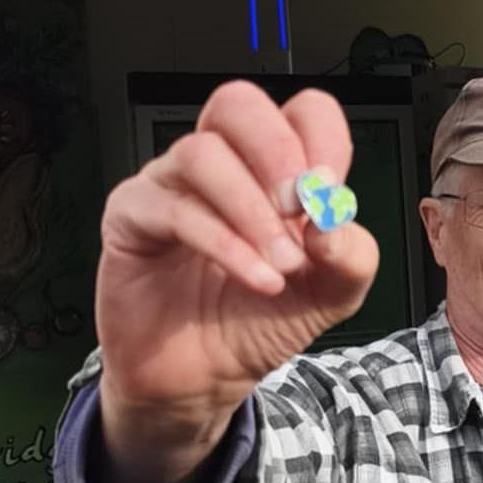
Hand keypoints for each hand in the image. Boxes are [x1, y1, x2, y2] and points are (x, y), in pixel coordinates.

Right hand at [94, 81, 379, 455]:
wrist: (206, 377)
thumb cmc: (259, 318)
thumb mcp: (331, 294)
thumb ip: (351, 255)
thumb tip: (334, 216)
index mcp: (273, 166)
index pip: (301, 112)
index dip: (323, 140)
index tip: (332, 195)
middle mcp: (221, 163)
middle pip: (238, 104)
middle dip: (278, 151)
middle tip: (301, 209)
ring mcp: (171, 184)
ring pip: (202, 154)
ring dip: (253, 211)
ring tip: (282, 266)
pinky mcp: (132, 217)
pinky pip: (174, 209)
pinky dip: (225, 244)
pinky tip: (258, 278)